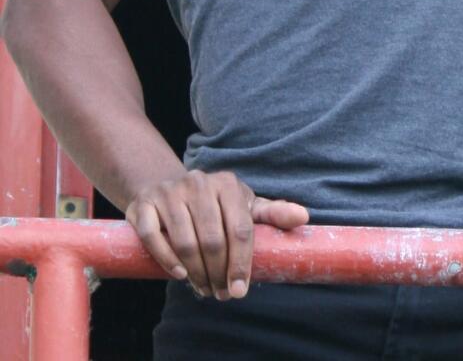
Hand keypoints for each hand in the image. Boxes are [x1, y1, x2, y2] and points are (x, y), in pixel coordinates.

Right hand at [125, 169, 307, 299]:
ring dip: (195, 272)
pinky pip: (153, 237)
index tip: (239, 290)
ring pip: (185, 241)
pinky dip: (166, 259)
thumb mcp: (244, 204)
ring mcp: (169, 193)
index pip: (240, 229)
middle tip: (220, 293)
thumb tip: (304, 217)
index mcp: (228, 184)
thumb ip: (272, 212)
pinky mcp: (143, 205)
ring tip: (203, 288)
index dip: (241, 263)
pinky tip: (179, 274)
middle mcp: (199, 184)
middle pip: (213, 239)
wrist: (164, 186)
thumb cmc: (213, 203)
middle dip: (218, 273)